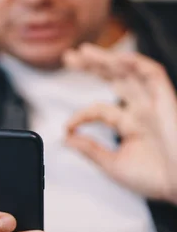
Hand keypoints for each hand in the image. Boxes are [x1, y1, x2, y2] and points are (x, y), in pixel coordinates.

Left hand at [64, 44, 176, 203]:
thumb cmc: (156, 179)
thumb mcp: (114, 165)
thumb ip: (90, 150)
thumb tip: (65, 138)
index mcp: (132, 124)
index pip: (100, 109)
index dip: (80, 115)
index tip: (67, 128)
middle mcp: (143, 109)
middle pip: (114, 78)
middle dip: (92, 66)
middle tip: (68, 57)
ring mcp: (154, 103)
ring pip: (130, 71)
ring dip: (107, 59)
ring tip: (84, 51)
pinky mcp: (167, 101)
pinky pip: (154, 74)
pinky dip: (138, 63)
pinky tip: (118, 58)